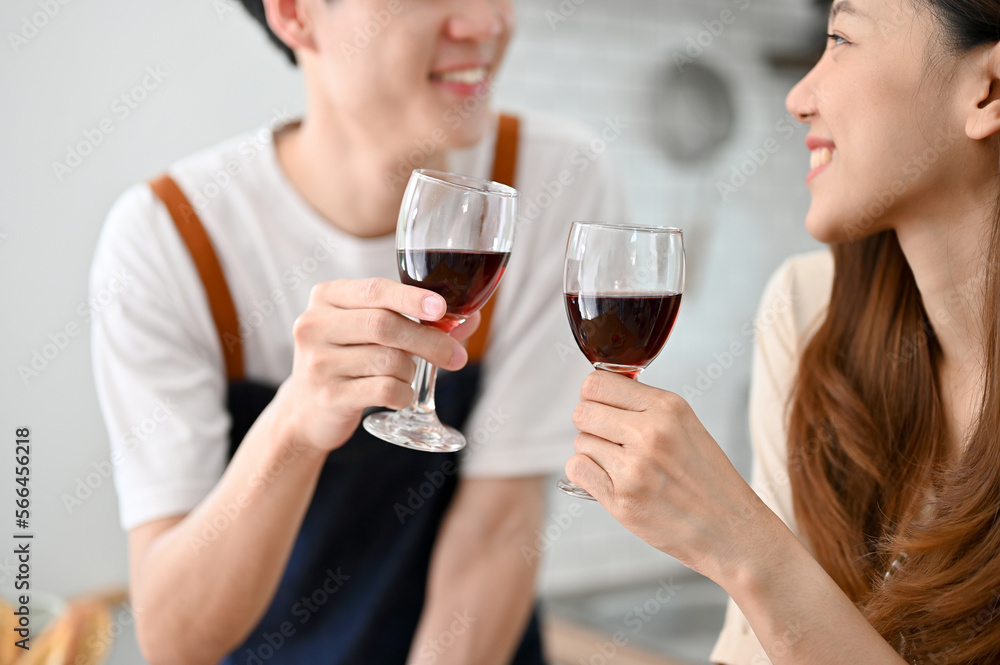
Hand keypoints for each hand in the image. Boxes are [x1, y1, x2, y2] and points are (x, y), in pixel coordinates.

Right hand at [274, 278, 479, 454]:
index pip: (374, 290)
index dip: (411, 298)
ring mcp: (317, 362)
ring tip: (406, 375)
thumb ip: (416, 319)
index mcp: (326, 296)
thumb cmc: (350, 360)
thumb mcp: (371, 331)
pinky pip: (384, 390)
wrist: (307, 410)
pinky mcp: (328, 395)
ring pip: (389, 360)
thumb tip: (471, 317)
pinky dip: (404, 393)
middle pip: (384, 325)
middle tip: (455, 356)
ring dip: (412, 370)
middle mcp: (314, 324)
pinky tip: (400, 394)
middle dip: (428, 340)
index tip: (441, 308)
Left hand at [566, 371, 767, 578]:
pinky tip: (610, 480)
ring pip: (580, 442)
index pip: (597, 382)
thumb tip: (600, 393)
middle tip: (609, 438)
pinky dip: (587, 475)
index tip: (602, 407)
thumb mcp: (686, 426)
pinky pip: (577, 469)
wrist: (732, 530)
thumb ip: (645, 406)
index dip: (593, 396)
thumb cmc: (709, 480)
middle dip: (590, 423)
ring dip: (593, 452)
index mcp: (667, 408)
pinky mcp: (621, 499)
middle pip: (582, 411)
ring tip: (622, 465)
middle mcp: (649, 433)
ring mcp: (633, 468)